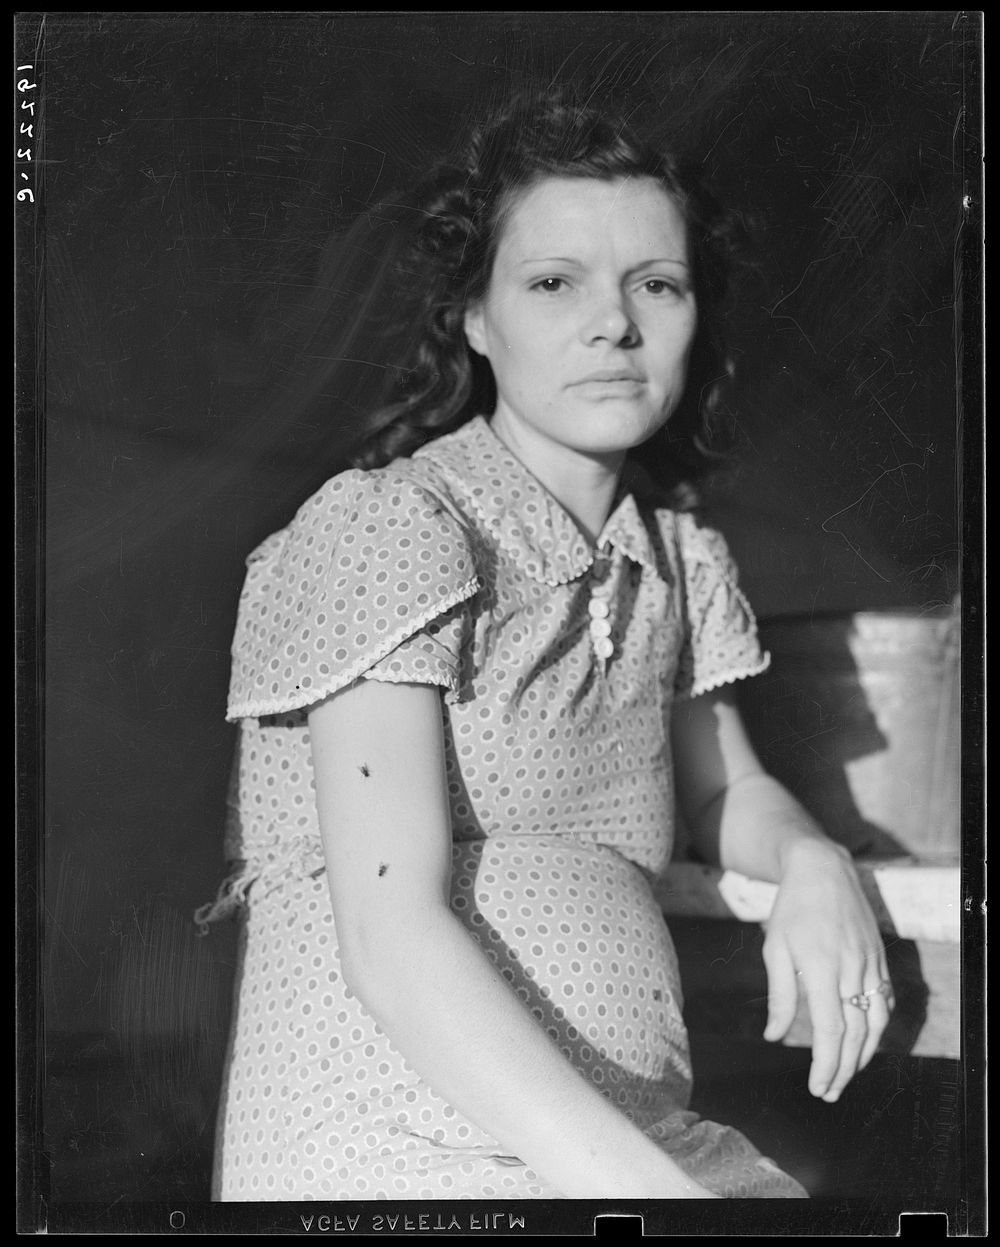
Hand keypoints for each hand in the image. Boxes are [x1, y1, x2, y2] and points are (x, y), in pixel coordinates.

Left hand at [761, 838, 892, 1101]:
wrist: (823, 870)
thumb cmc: (792, 909)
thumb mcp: (775, 948)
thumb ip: (779, 995)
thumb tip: (774, 1036)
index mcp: (822, 969)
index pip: (830, 1030)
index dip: (826, 1064)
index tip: (818, 1087)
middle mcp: (852, 970)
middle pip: (856, 1034)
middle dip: (843, 1070)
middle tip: (829, 1092)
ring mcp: (871, 964)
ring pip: (877, 1022)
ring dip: (864, 1054)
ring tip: (846, 1074)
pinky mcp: (880, 958)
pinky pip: (885, 1001)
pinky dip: (878, 1026)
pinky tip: (865, 1039)